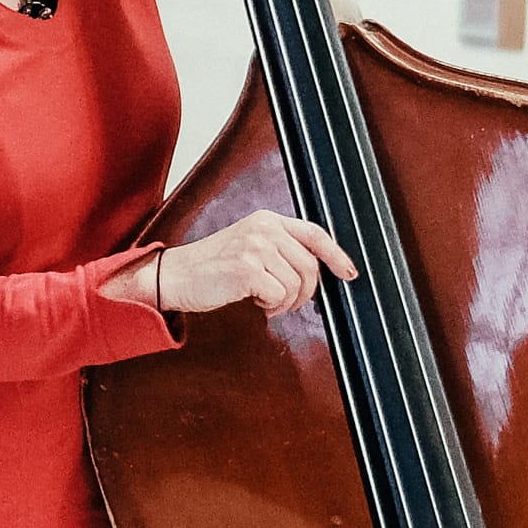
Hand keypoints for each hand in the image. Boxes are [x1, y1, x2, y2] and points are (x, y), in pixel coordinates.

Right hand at [116, 210, 356, 317]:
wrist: (177, 276)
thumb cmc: (213, 268)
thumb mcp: (250, 246)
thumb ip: (280, 250)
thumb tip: (315, 270)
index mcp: (268, 220)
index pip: (314, 234)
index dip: (337, 255)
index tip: (349, 273)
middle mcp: (264, 229)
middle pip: (310, 266)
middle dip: (305, 292)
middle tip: (285, 302)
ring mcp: (255, 247)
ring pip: (297, 285)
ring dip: (286, 302)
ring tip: (265, 301)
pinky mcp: (247, 269)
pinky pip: (279, 296)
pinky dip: (271, 307)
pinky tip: (255, 302)